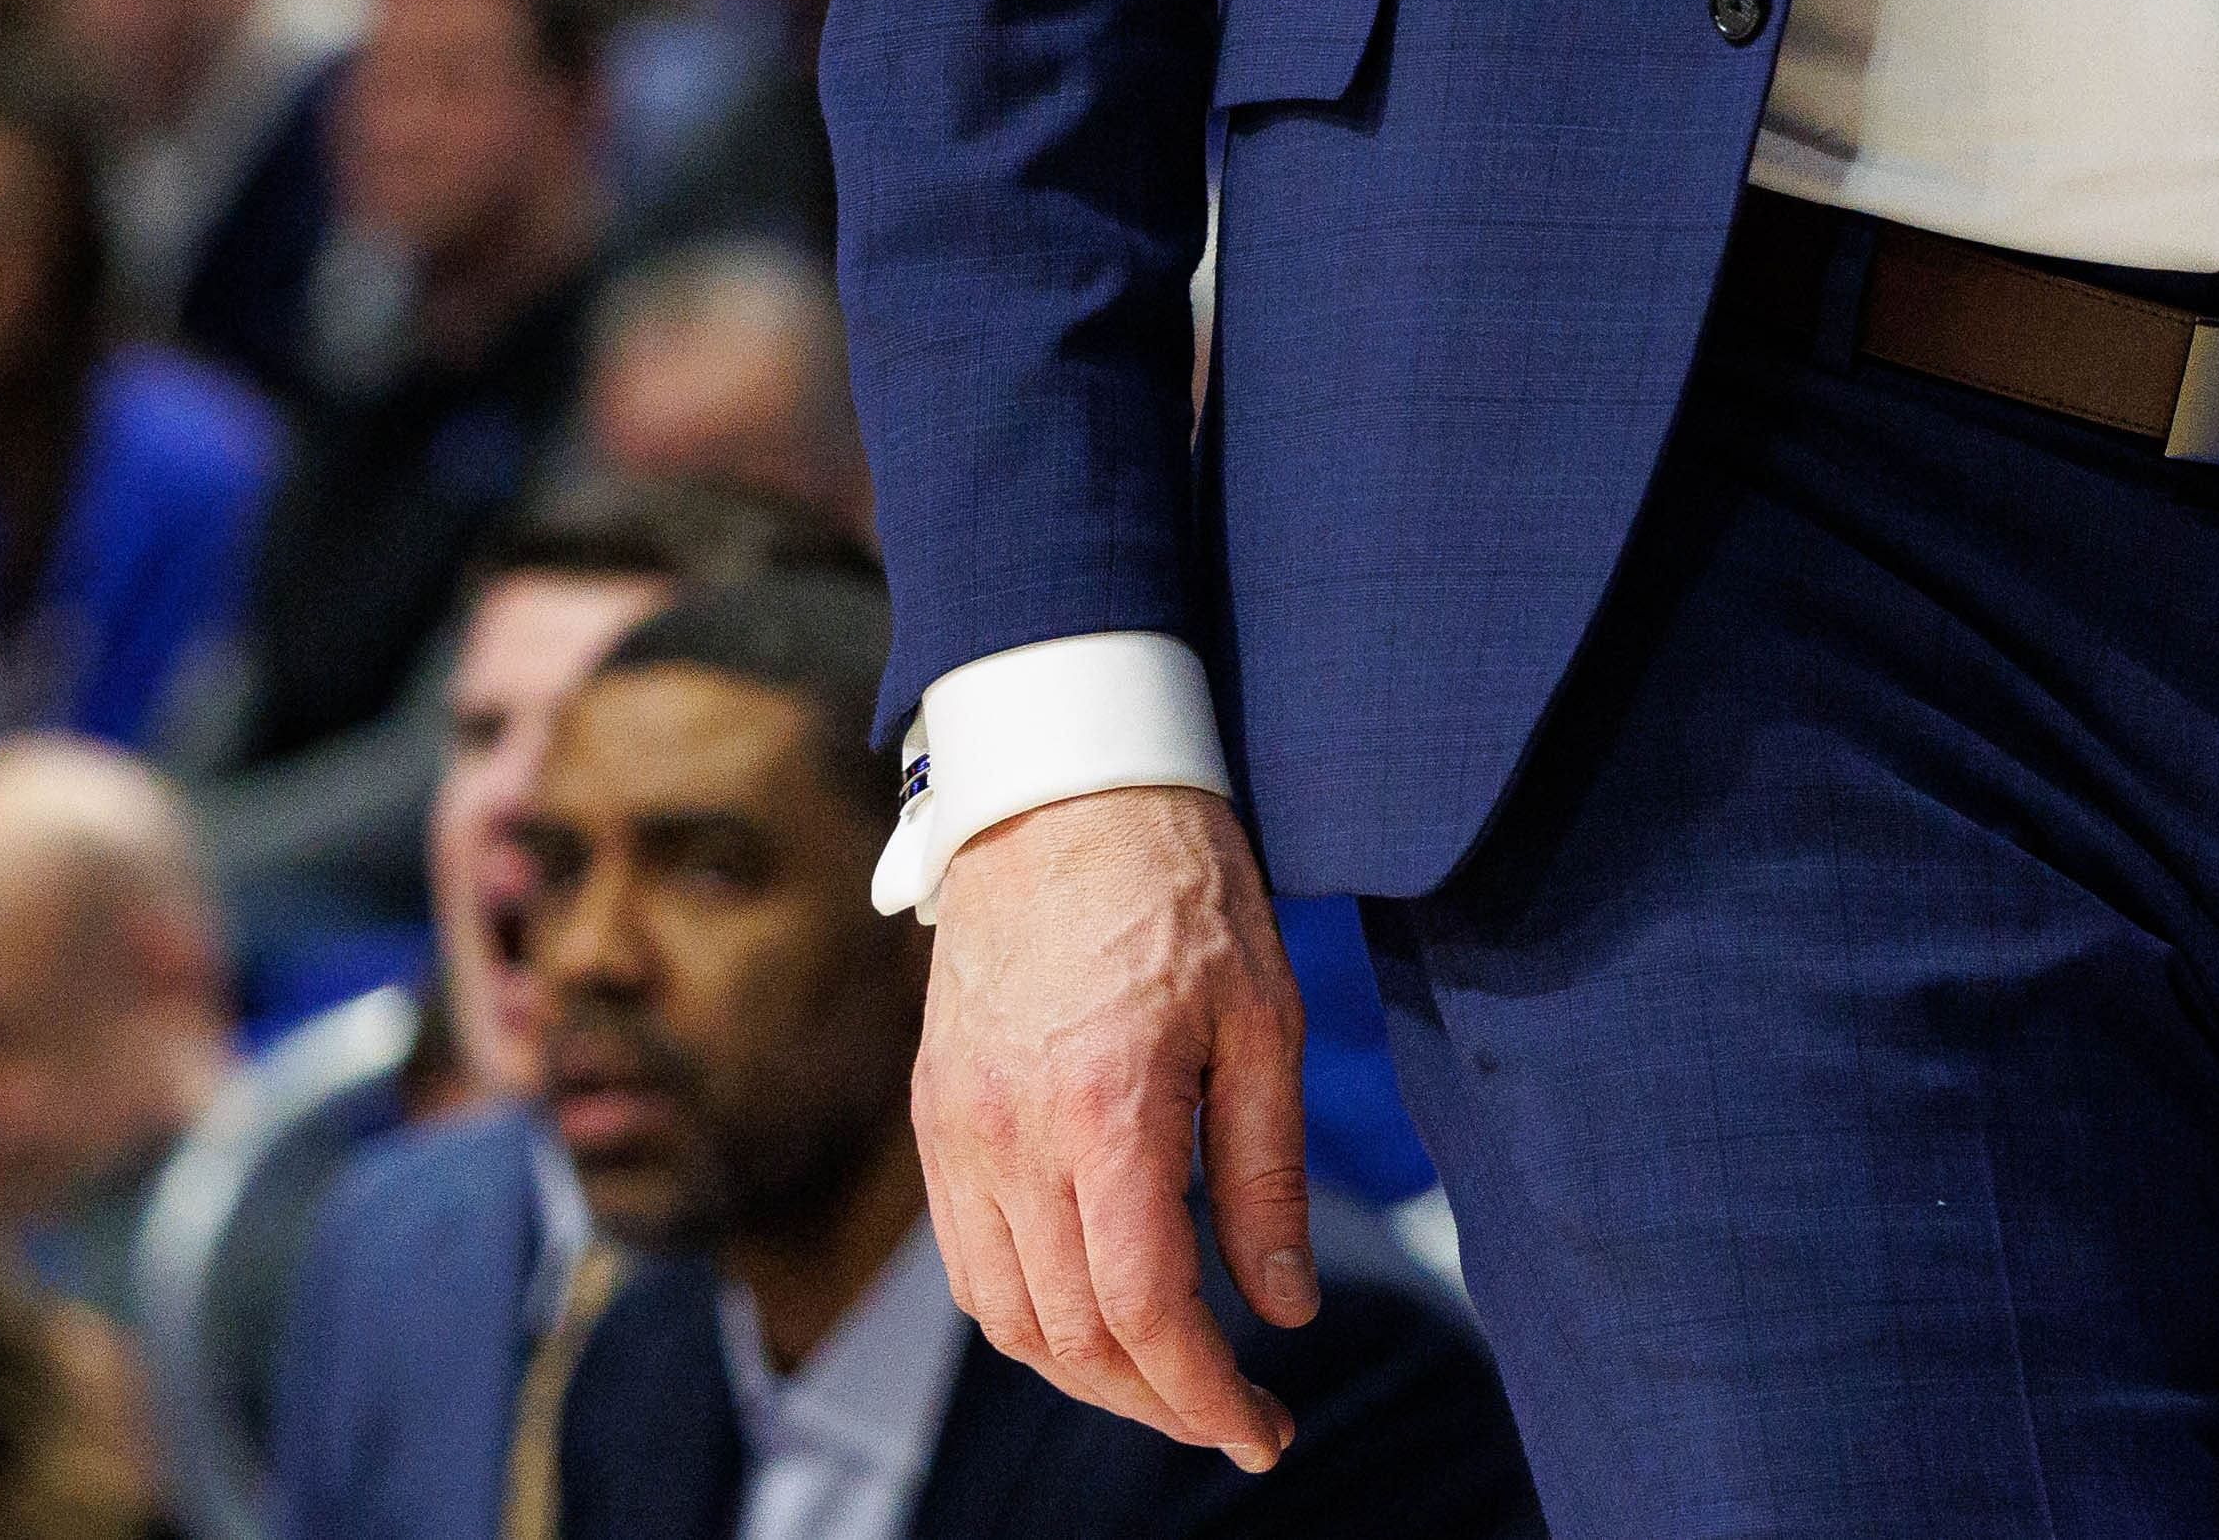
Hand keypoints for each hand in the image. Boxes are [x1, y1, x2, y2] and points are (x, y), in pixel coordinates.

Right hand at [918, 785, 1311, 1468]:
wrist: (1058, 784)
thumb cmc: (1181, 884)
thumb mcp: (1265, 1020)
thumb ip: (1268, 1177)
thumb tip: (1283, 1311)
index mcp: (1106, 1108)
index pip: (1146, 1312)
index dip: (1207, 1399)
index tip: (1263, 1433)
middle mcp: (1012, 1134)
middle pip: (1073, 1336)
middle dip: (1159, 1401)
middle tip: (1235, 1414)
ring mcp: (958, 1127)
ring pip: (1007, 1317)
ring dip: (1089, 1373)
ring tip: (1169, 1376)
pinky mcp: (935, 1113)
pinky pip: (968, 1261)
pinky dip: (1028, 1316)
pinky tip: (1092, 1311)